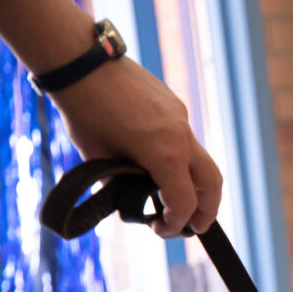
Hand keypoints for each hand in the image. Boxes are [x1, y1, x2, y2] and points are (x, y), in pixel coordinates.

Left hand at [49, 57, 222, 238]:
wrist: (80, 61)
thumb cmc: (84, 110)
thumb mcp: (98, 159)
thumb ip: (122, 183)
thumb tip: (131, 196)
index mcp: (165, 154)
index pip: (184, 202)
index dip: (176, 223)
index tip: (161, 230)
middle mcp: (182, 136)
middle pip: (212, 183)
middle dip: (208, 210)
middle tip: (195, 227)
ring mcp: (181, 118)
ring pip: (201, 160)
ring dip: (194, 183)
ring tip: (174, 196)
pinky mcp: (174, 105)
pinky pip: (185, 139)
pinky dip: (179, 158)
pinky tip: (156, 160)